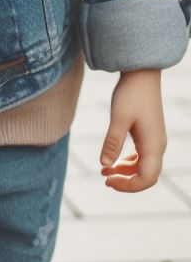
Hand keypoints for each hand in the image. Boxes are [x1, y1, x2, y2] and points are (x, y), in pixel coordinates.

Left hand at [99, 69, 166, 191]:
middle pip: (147, 176)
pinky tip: (114, 160)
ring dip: (126, 172)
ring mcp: (155, 140)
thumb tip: (104, 165)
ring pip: (144, 166)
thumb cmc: (130, 95)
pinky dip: (129, 162)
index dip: (129, 186)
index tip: (107, 181)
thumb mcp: (118, 118)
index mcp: (153, 146)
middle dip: (127, 181)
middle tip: (104, 179)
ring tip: (104, 171)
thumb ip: (112, 142)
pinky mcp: (149, 134)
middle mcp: (158, 146)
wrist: (141, 75)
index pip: (147, 179)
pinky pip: (142, 156)